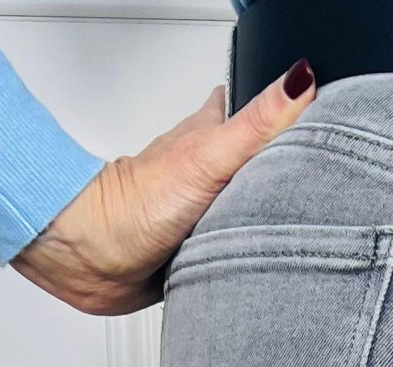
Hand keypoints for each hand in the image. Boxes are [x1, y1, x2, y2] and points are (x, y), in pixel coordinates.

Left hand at [12, 65, 316, 314]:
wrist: (92, 258)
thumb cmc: (135, 205)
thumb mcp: (210, 155)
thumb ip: (256, 124)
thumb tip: (299, 81)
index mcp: (210, 141)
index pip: (248, 111)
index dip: (274, 105)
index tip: (300, 101)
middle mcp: (203, 177)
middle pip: (249, 162)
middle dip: (274, 166)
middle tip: (300, 168)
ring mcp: (196, 216)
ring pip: (240, 209)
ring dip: (259, 215)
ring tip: (289, 220)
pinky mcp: (190, 255)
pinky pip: (227, 253)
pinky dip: (241, 256)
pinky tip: (254, 260)